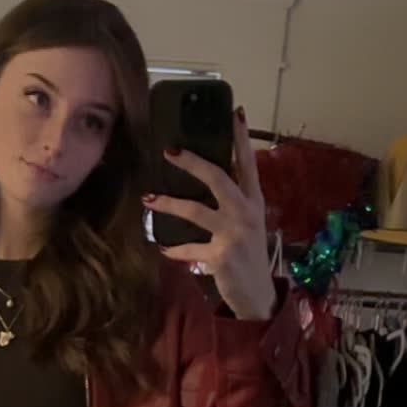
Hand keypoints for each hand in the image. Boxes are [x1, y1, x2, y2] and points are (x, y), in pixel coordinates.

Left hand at [143, 107, 275, 320]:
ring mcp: (233, 235)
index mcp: (254, 201)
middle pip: (218, 178)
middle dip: (192, 162)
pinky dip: (174, 249)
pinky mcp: (220, 256)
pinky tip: (162, 247)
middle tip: (169, 151)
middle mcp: (246, 213)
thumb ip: (233, 201)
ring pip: (195, 211)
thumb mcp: (248, 223)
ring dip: (169, 204)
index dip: (241, 138)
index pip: (248, 164)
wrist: (258, 295)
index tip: (235, 111)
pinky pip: (189, 249)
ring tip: (148, 198)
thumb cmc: (249, 254)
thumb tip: (207, 176)